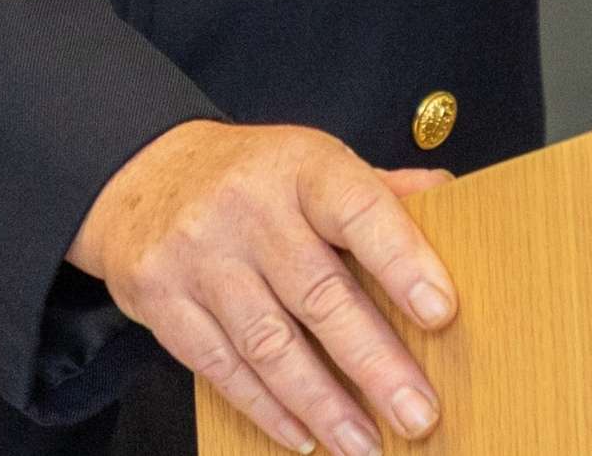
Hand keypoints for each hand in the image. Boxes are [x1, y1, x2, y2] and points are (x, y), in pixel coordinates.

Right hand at [72, 120, 455, 455]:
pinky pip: (219, 365)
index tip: (440, 312)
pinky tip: (304, 436)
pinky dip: (265, 408)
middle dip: (373, 362)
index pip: (359, 208)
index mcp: (299, 166)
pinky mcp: (159, 297)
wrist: (142, 175)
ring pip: (268, 342)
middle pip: (317, 292)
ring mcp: (198, 253)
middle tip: (418, 413)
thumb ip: (375, 190)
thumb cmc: (251, 177)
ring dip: (323, 403)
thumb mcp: (311, 163)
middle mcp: (246, 206)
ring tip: (365, 444)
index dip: (402, 260)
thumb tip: (449, 196)